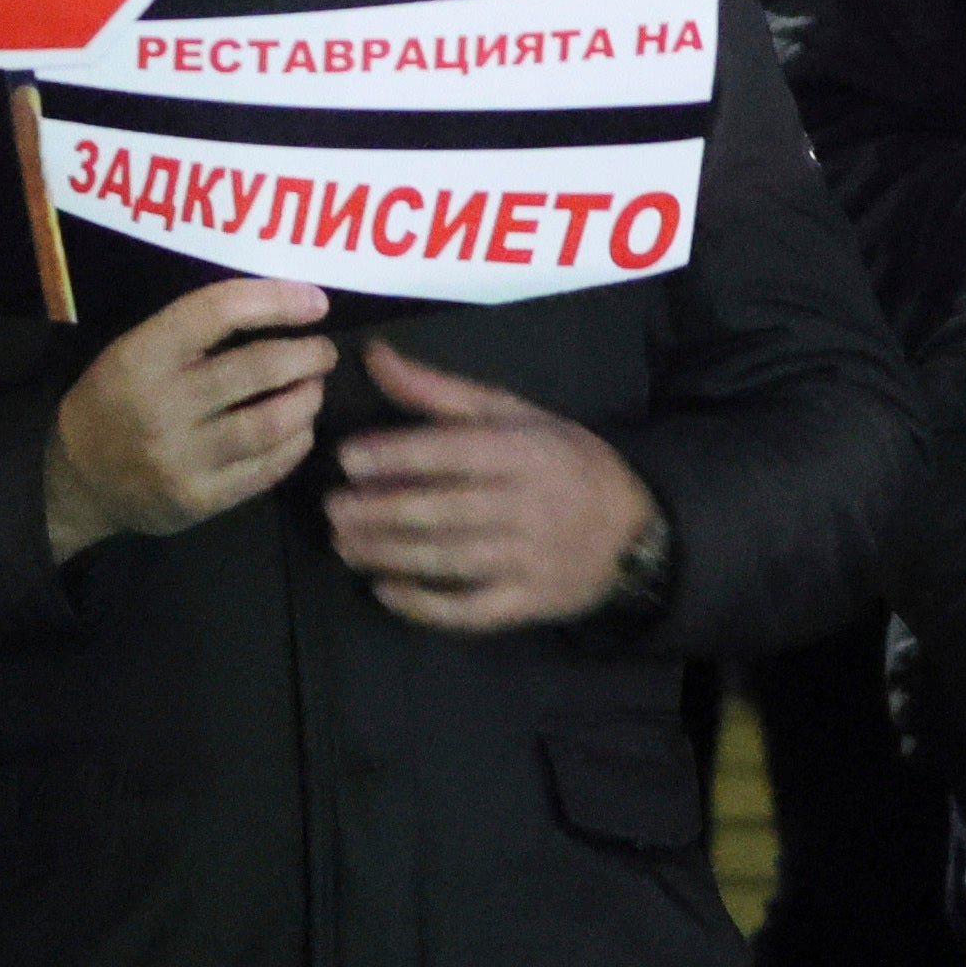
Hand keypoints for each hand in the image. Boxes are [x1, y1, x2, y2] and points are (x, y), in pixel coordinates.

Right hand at [48, 279, 338, 562]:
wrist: (78, 481)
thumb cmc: (117, 401)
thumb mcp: (133, 351)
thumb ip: (194, 332)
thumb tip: (281, 306)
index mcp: (140, 357)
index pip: (218, 312)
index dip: (276, 300)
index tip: (316, 302)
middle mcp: (161, 406)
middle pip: (259, 368)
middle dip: (307, 355)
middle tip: (322, 353)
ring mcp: (181, 458)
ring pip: (273, 421)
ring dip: (308, 399)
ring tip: (313, 388)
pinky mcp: (201, 500)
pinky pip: (269, 467)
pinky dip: (296, 442)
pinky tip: (299, 428)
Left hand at [325, 340, 665, 631]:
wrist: (632, 530)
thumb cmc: (561, 461)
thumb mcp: (513, 413)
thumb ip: (439, 391)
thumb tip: (373, 356)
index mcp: (523, 451)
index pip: (454, 452)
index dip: (397, 455)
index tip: (347, 458)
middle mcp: (527, 506)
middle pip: (443, 511)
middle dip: (380, 511)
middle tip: (333, 508)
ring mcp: (528, 559)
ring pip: (448, 559)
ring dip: (388, 554)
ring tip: (345, 545)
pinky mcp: (527, 603)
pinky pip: (469, 609)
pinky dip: (423, 605)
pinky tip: (384, 591)